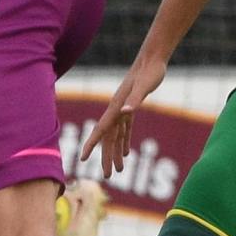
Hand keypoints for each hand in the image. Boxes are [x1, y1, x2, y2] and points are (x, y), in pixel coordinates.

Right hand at [79, 56, 167, 176]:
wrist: (153, 59)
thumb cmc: (150, 71)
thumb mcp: (144, 86)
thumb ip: (134, 100)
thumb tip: (125, 112)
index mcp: (116, 107)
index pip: (101, 130)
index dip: (91, 145)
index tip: (83, 159)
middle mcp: (116, 110)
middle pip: (108, 138)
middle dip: (107, 157)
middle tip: (108, 176)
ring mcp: (123, 109)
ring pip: (116, 136)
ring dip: (116, 153)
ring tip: (118, 171)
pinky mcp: (131, 107)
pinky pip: (125, 129)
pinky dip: (125, 141)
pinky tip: (126, 153)